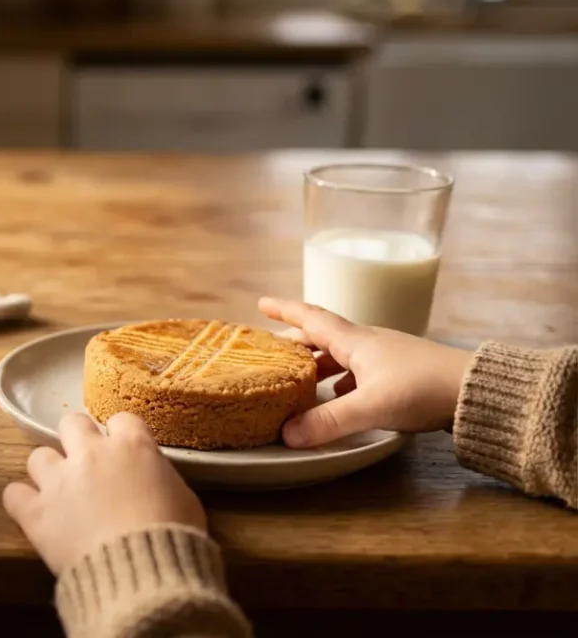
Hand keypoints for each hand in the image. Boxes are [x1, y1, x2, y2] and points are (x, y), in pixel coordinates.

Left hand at [3, 413, 204, 574]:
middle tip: (85, 464)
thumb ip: (161, 478)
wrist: (143, 573)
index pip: (121, 419)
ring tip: (57, 493)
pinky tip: (32, 513)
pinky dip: (21, 502)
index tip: (123, 452)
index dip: (121, 436)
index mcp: (132, 447)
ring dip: (48, 472)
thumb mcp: (184, 500)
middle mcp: (90, 454)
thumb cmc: (174, 538)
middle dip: (77, 439)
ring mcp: (59, 481)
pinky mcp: (36, 512)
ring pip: (38, 456)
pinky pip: (13, 493)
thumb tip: (150, 478)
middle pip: (71, 422)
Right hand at [259, 297, 473, 447]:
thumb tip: (287, 435)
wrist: (475, 392)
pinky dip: (341, 381)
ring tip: (300, 380)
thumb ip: (328, 421)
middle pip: (323, 336)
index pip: (311, 319)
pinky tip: (340, 397)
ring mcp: (386, 357)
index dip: (285, 311)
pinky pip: (359, 372)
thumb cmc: (423, 387)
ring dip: (318, 364)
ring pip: (342, 355)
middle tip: (273, 350)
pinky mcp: (401, 374)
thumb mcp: (370, 406)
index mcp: (355, 340)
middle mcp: (368, 343)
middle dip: (296, 342)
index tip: (262, 303)